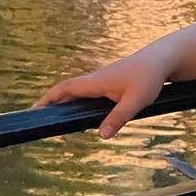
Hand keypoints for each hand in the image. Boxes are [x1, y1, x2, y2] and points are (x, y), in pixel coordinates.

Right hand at [34, 49, 169, 138]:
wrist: (162, 60)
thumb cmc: (149, 77)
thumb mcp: (136, 100)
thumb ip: (119, 118)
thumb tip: (101, 136)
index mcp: (95, 82)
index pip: (64, 89)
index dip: (47, 99)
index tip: (33, 110)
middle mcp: (94, 80)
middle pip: (66, 91)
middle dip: (51, 105)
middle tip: (39, 121)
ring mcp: (101, 81)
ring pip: (77, 92)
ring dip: (64, 104)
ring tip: (56, 122)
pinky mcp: (109, 83)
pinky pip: (87, 94)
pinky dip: (77, 102)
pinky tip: (80, 115)